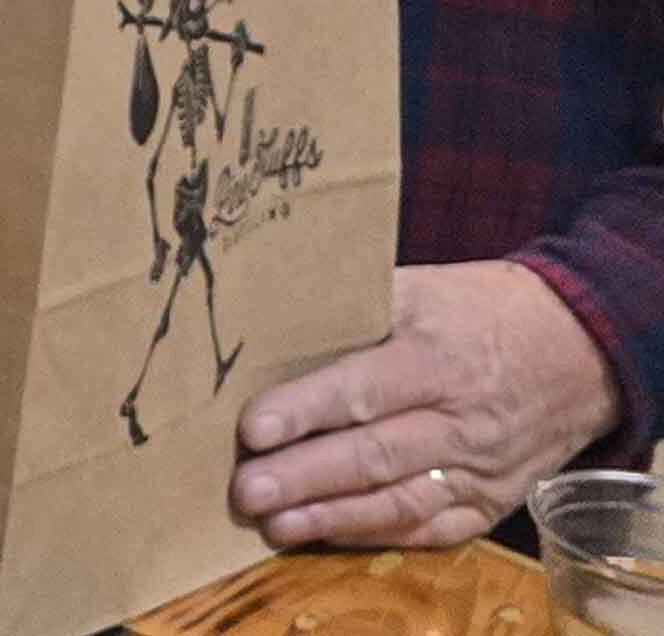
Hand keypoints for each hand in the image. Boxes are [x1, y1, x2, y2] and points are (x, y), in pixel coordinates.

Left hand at [236, 261, 617, 547]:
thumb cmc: (478, 310)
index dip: (306, 411)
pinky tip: (326, 533)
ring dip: (332, 517)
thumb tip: (266, 319)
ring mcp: (481, 469)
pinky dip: (376, 534)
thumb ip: (350, 308)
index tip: (254, 428)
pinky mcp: (492, 501)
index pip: (364, 390)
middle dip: (305, 477)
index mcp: (438, 359)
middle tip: (245, 491)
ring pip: (400, 501)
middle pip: (375, 455)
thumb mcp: (420, 289)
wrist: (577, 350)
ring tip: (274, 523)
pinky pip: (431, 528)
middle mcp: (463, 422)